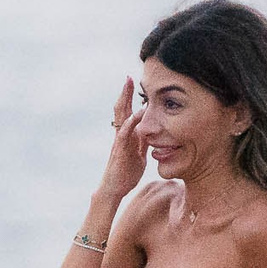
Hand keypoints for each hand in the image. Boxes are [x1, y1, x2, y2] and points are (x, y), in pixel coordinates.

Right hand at [100, 78, 145, 204]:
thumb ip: (144, 142)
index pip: (127, 112)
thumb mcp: (139, 154)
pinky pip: (124, 133)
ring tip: (128, 87)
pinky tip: (137, 113)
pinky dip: (131, 122)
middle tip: (129, 77)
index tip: (134, 83)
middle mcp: (121, 135)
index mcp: (126, 135)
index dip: (130, 98)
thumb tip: (152, 132)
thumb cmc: (126, 173)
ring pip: (121, 117)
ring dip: (124, 101)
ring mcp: (119, 141)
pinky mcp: (120, 150)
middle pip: (121, 109)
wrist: (114, 190)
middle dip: (125, 93)